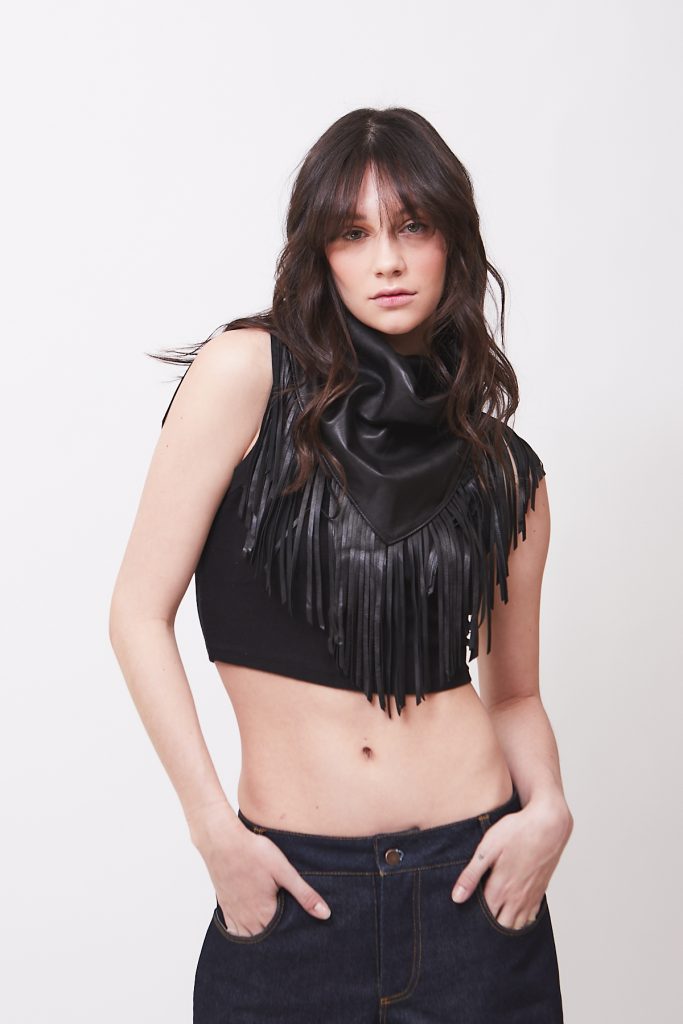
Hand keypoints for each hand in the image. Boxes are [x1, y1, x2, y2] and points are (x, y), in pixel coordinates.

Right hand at [192, 812, 331, 937]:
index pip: (281, 938)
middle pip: (265, 939)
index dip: (291, 938)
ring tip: (273, 931)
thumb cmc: (253, 853)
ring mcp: (234, 914)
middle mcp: (247, 919)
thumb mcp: (284, 871)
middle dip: (276, 940)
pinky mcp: (225, 906)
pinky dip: (243, 931)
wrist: (221, 841)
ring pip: (249, 936)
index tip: (301, 936)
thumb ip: (304, 894)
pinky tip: (252, 925)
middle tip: (289, 935)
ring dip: (260, 936)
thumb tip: (325, 915)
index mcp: (264, 914)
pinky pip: (234, 928)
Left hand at [451, 797, 572, 930]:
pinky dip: (521, 922)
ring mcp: (530, 897)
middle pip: (500, 927)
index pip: (483, 919)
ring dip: (505, 927)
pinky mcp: (540, 892)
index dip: (473, 922)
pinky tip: (513, 916)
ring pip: (517, 926)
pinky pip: (530, 917)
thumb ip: (471, 875)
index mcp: (500, 889)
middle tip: (476, 925)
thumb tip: (457, 897)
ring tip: (492, 923)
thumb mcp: (487, 849)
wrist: (549, 825)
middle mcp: (516, 898)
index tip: (464, 920)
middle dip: (488, 930)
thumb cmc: (517, 832)